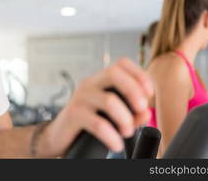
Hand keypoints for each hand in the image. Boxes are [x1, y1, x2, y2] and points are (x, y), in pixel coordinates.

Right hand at [38, 57, 152, 156]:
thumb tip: (146, 112)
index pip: (121, 63)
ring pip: (109, 100)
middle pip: (114, 73)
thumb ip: (131, 113)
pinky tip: (116, 144)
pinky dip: (111, 136)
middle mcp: (90, 84)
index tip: (150, 93)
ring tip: (128, 132)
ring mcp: (80, 98)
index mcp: (100, 80)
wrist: (58, 136)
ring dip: (125, 118)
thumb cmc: (87, 123)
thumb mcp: (112, 116)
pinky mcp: (73, 115)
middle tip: (142, 108)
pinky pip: (97, 123)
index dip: (139, 74)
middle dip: (133, 90)